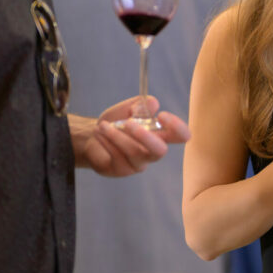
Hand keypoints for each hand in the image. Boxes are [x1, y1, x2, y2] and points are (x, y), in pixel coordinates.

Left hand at [73, 96, 189, 176]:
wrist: (92, 137)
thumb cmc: (115, 122)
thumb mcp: (126, 109)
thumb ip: (140, 105)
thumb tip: (152, 103)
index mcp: (160, 135)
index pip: (180, 136)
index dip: (177, 128)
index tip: (161, 115)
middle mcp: (152, 151)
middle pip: (160, 151)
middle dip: (145, 137)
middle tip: (128, 123)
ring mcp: (138, 163)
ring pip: (133, 152)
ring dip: (117, 136)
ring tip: (102, 125)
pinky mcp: (122, 170)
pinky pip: (117, 156)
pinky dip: (107, 141)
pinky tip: (99, 134)